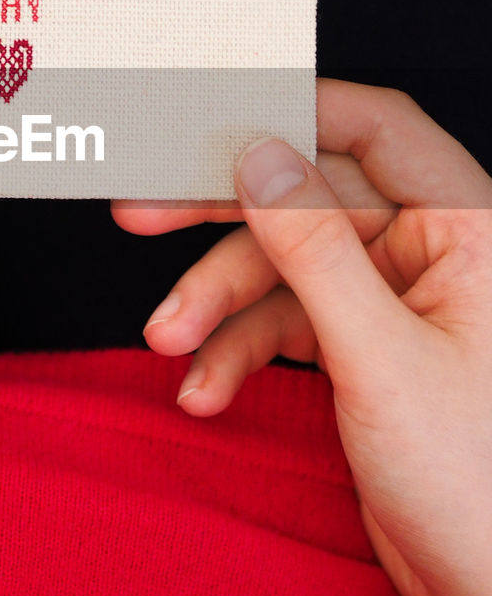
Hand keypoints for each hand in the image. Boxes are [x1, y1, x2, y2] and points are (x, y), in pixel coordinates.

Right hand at [112, 79, 491, 595]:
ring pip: (282, 267)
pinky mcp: (361, 345)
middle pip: (309, 198)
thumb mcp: (379, 358)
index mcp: (469, 230)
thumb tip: (260, 155)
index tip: (203, 115)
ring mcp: (392, 298)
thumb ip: (314, 248)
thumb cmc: (474, 486)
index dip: (289, 109)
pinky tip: (206, 391)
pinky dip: (237, 352)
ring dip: (216, 307)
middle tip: (136, 212)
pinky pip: (283, 323)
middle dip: (220, 218)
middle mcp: (432, 251)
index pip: (376, 130)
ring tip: (168, 347)